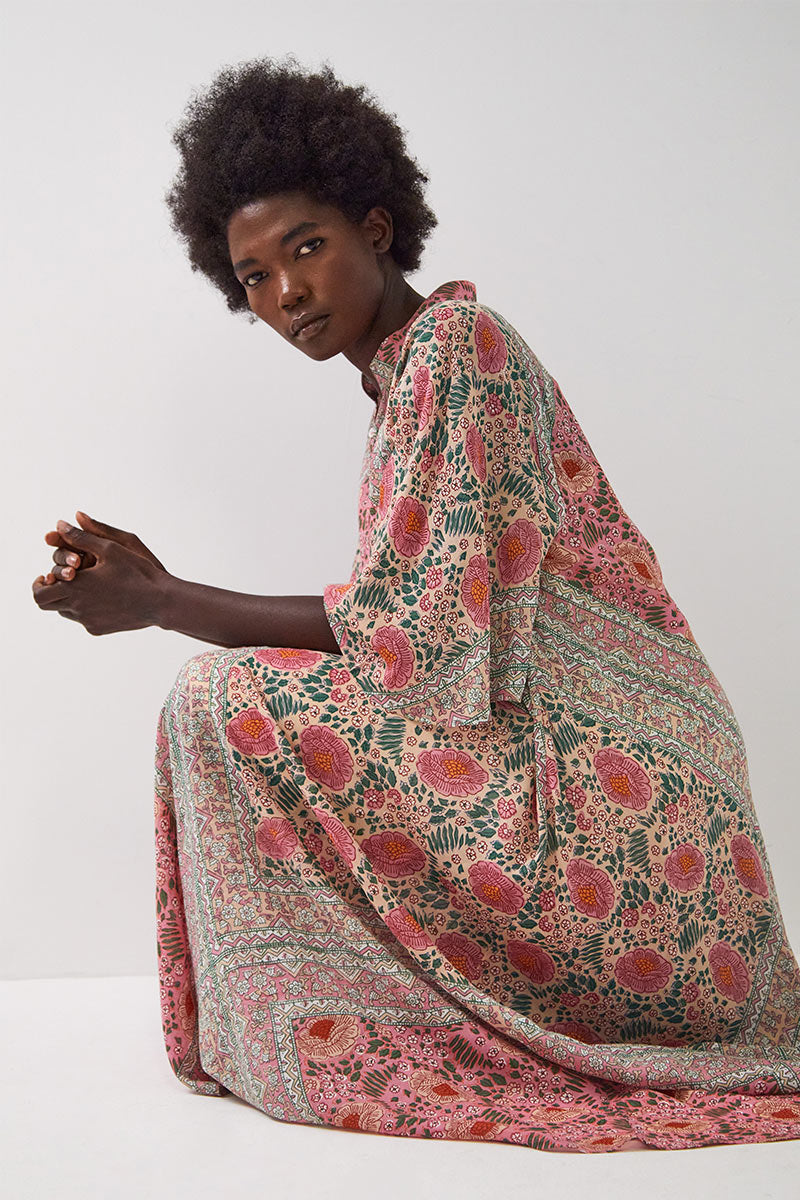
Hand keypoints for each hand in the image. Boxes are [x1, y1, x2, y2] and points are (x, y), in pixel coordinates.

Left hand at [32, 517, 168, 634]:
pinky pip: (83, 619)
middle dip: (50, 590)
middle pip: (47, 605)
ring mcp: (88, 621)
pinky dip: (86, 608)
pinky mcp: (98, 629)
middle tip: (62, 580)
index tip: (46, 576)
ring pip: (65, 611)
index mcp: (75, 587)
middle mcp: (77, 608)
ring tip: (87, 585)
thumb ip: (80, 537)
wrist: (161, 601)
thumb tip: (60, 525)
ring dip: (69, 598)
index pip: (39, 593)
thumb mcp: (109, 548)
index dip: (38, 584)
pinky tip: (104, 597)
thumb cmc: (137, 571)